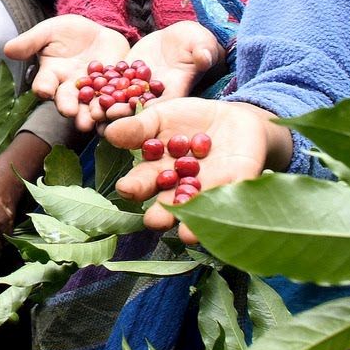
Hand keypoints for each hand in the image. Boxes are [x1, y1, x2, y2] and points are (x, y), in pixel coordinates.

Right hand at [4, 15, 128, 125]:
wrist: (99, 33)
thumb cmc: (68, 32)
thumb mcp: (50, 31)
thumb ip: (31, 40)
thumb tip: (7, 49)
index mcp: (52, 77)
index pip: (44, 85)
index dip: (43, 88)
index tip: (43, 90)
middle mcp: (70, 89)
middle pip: (67, 101)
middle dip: (68, 107)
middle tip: (72, 113)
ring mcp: (93, 92)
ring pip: (91, 106)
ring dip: (93, 113)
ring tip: (95, 117)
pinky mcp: (115, 91)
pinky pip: (116, 100)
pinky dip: (119, 106)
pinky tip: (123, 108)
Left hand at [78, 21, 224, 127]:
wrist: (181, 38)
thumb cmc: (197, 43)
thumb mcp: (202, 45)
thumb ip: (202, 52)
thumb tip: (204, 56)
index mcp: (174, 93)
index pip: (161, 106)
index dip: (147, 111)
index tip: (131, 112)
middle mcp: (153, 96)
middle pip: (135, 109)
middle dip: (118, 113)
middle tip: (100, 118)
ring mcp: (137, 88)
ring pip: (118, 100)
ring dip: (102, 106)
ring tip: (85, 110)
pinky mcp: (125, 78)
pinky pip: (108, 83)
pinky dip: (95, 87)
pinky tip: (79, 89)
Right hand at [104, 98, 289, 242]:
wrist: (231, 115)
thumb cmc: (188, 119)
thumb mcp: (161, 117)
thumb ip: (138, 127)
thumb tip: (110, 132)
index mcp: (158, 173)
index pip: (143, 182)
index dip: (134, 187)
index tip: (126, 188)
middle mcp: (181, 189)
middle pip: (168, 204)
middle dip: (162, 213)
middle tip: (155, 220)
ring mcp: (210, 190)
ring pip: (199, 208)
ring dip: (193, 222)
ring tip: (187, 233)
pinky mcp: (238, 184)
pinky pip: (233, 194)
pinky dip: (228, 203)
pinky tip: (223, 212)